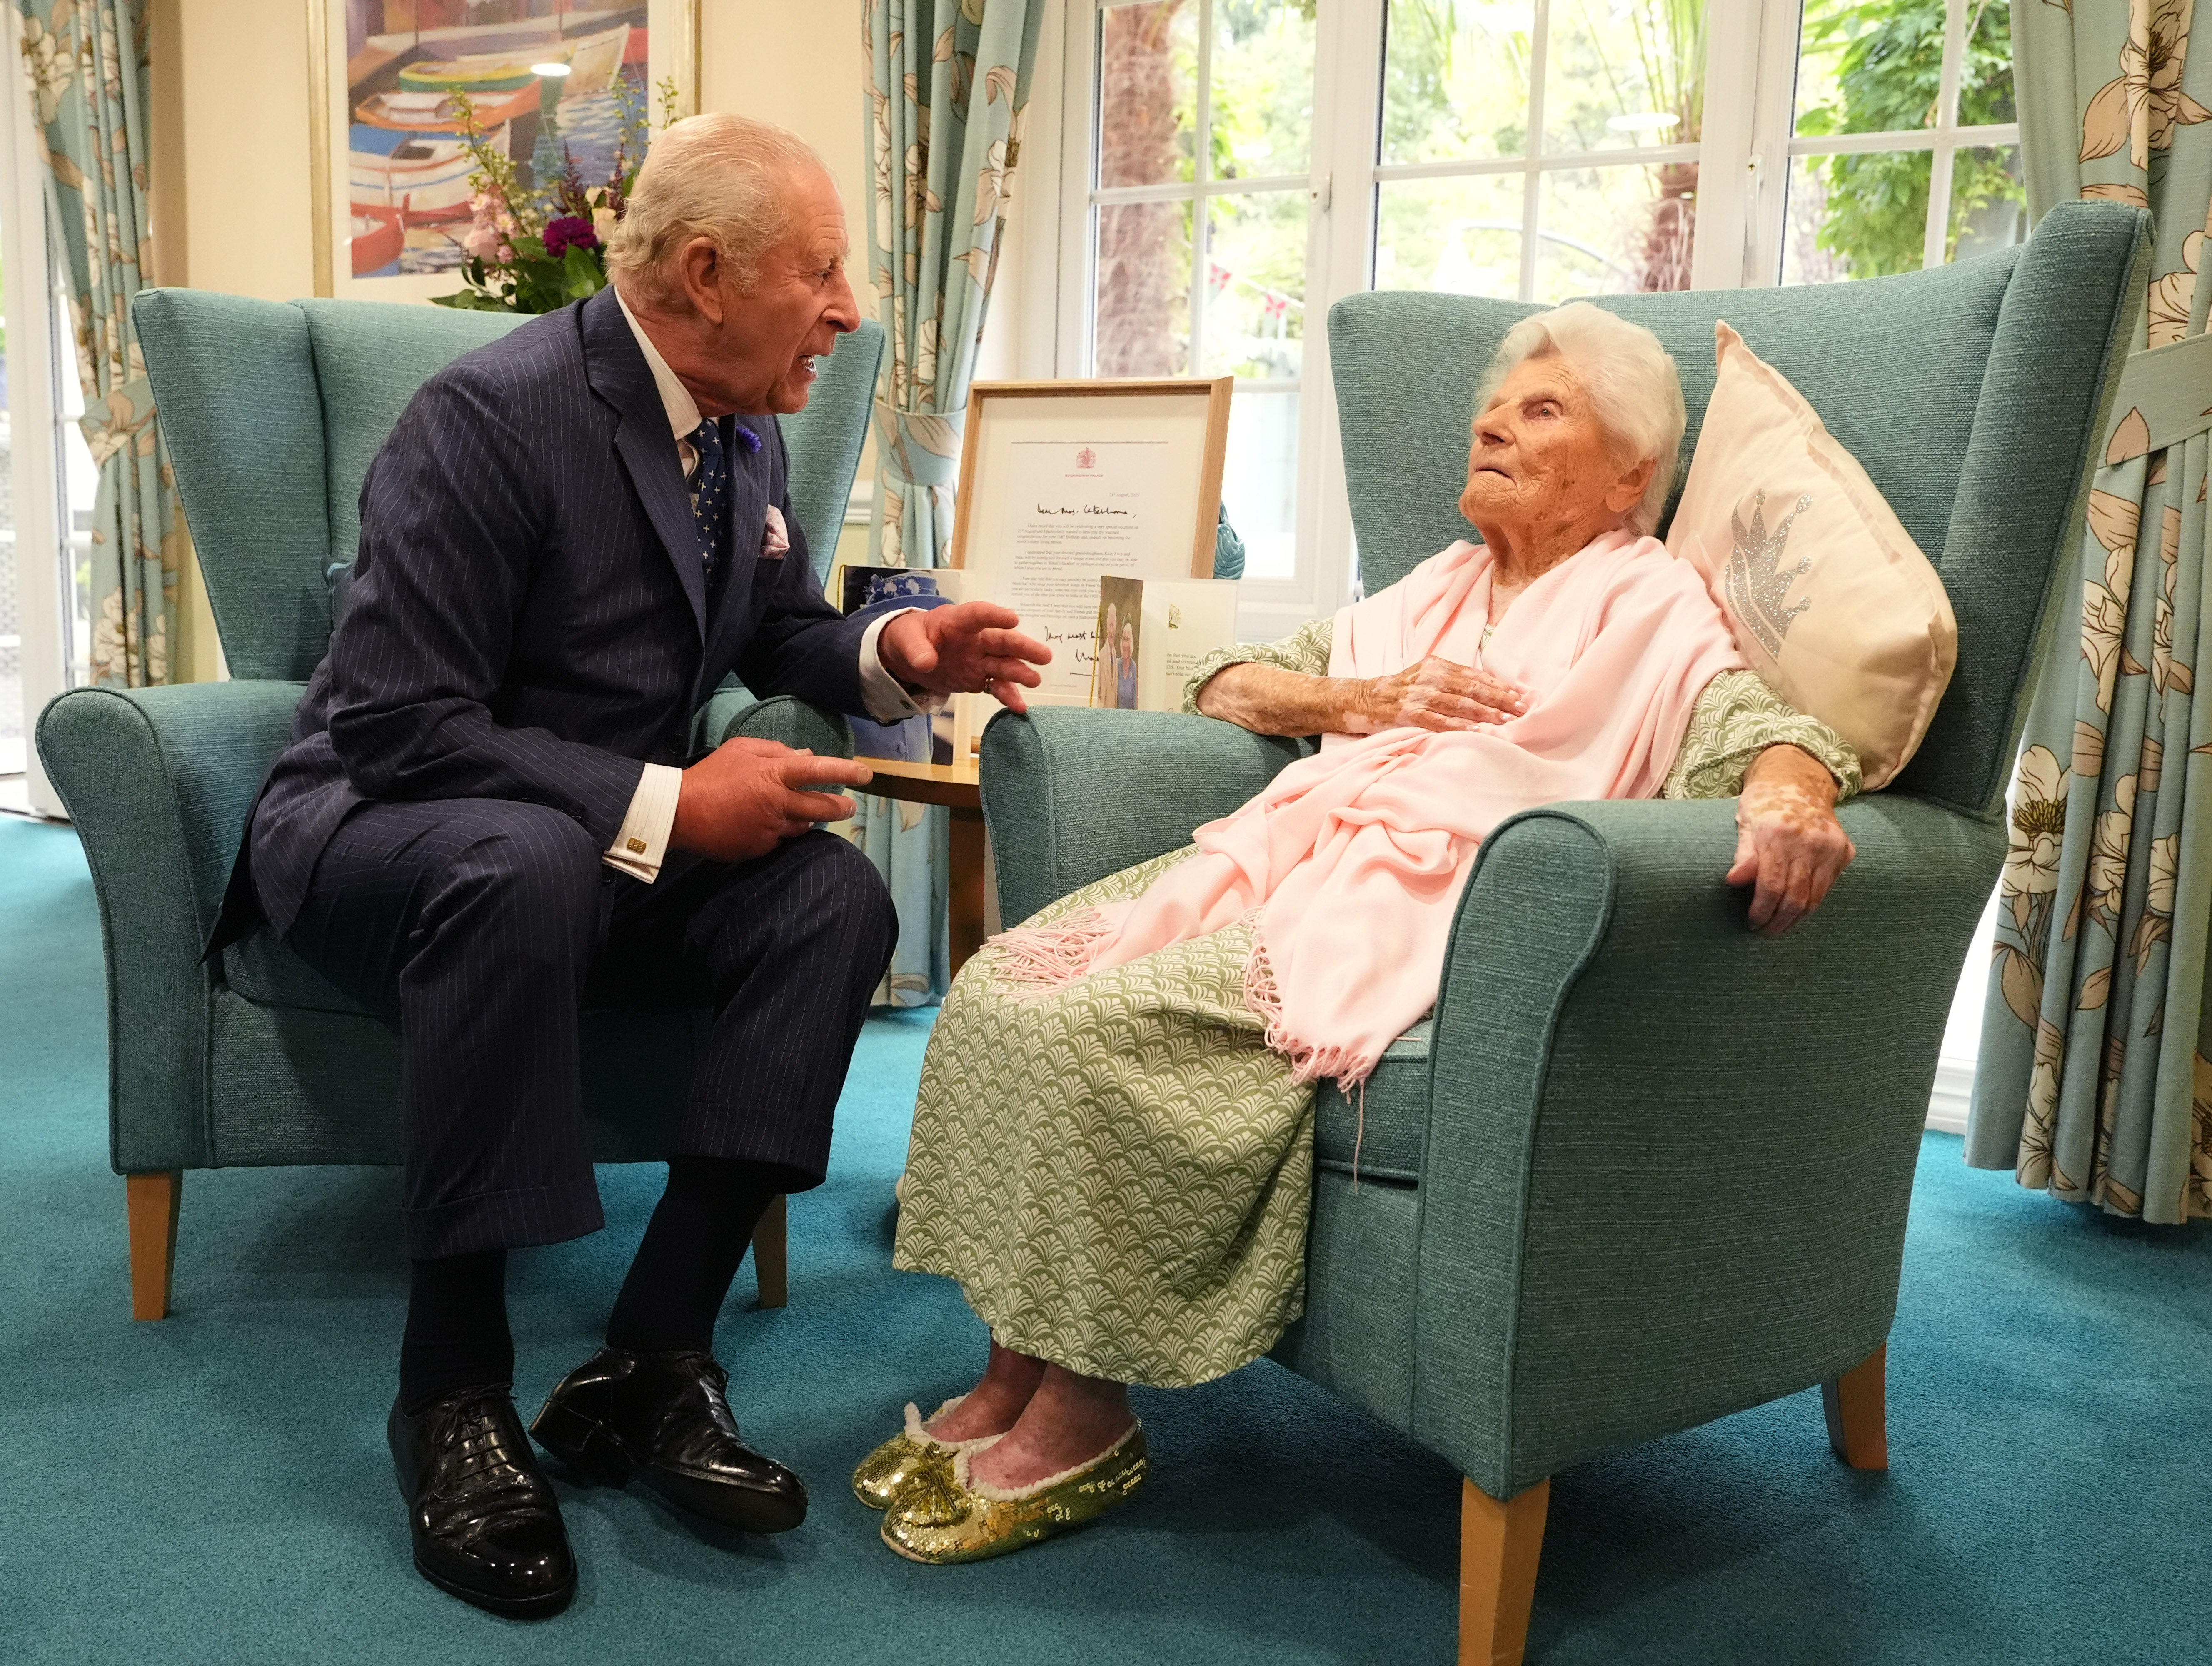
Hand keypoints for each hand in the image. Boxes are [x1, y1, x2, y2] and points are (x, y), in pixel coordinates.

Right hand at [670, 737, 872, 862]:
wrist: (680, 812)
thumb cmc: (710, 775)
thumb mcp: (741, 749)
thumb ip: (776, 750)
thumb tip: (805, 754)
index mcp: (774, 773)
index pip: (819, 770)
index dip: (845, 771)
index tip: (866, 774)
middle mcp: (778, 802)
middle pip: (822, 807)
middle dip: (840, 807)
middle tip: (848, 806)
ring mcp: (770, 828)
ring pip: (803, 826)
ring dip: (808, 819)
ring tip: (804, 812)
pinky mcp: (761, 848)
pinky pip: (781, 840)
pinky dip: (781, 832)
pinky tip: (768, 825)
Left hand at [879, 602, 1052, 712]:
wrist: (910, 655)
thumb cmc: (910, 637)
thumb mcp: (905, 639)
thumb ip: (915, 649)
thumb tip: (925, 662)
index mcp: (958, 622)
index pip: (977, 615)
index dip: (995, 617)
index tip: (1013, 620)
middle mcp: (975, 639)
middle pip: (1001, 641)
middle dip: (1022, 647)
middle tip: (1043, 656)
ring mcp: (979, 660)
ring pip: (1004, 665)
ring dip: (1020, 672)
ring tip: (1034, 681)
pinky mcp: (979, 678)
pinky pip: (996, 686)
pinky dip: (1007, 696)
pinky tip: (1018, 707)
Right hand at [1360, 656, 1528, 732]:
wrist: (1366, 698)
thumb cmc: (1403, 689)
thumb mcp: (1427, 675)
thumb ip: (1453, 680)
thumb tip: (1488, 690)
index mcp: (1438, 665)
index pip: (1474, 675)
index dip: (1498, 686)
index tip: (1519, 695)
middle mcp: (1431, 678)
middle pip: (1472, 689)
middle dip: (1499, 699)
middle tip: (1520, 709)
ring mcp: (1420, 696)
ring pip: (1459, 705)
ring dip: (1486, 713)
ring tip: (1506, 721)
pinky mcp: (1410, 714)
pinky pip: (1440, 721)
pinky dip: (1460, 726)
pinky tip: (1477, 731)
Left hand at [1726, 744, 1855, 934]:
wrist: (1798, 782)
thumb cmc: (1764, 805)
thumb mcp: (1746, 823)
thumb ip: (1743, 854)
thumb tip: (1733, 881)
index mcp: (1779, 835)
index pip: (1771, 886)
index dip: (1761, 910)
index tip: (1752, 923)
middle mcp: (1809, 842)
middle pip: (1794, 897)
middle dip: (1778, 921)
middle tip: (1764, 931)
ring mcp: (1831, 847)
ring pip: (1814, 898)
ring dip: (1795, 918)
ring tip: (1779, 926)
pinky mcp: (1845, 851)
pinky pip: (1827, 888)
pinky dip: (1811, 903)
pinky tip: (1797, 909)